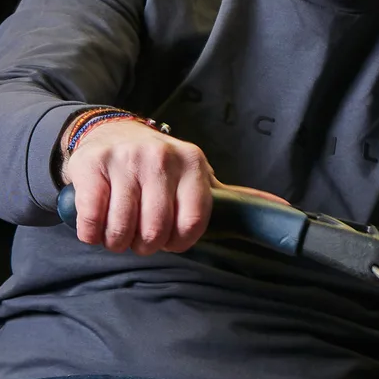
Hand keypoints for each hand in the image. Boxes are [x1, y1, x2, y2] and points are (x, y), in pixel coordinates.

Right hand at [62, 117, 288, 255]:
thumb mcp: (200, 176)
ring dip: (117, 244)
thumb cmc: (160, 167)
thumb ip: (237, 196)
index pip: (193, 222)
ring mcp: (125, 160)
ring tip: (118, 236)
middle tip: (140, 240)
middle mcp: (161, 158)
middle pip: (155, 230)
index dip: (179, 243)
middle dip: (146, 246)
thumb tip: (286, 210)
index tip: (171, 241)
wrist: (108, 133)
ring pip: (122, 229)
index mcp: (193, 163)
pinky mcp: (91, 166)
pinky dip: (91, 234)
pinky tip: (96, 228)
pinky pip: (92, 219)